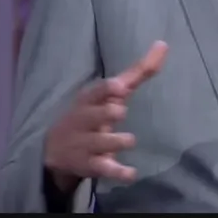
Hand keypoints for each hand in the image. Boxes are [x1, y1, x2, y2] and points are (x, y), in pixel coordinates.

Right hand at [44, 41, 167, 189]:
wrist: (55, 148)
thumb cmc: (92, 112)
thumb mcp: (111, 93)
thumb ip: (137, 72)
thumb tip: (163, 44)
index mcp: (88, 99)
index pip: (94, 91)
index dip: (106, 89)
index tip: (120, 87)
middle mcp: (83, 120)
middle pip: (92, 115)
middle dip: (106, 113)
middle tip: (121, 112)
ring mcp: (84, 143)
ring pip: (98, 142)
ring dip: (115, 141)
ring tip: (130, 140)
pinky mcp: (88, 165)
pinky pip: (102, 168)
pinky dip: (117, 172)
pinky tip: (131, 173)